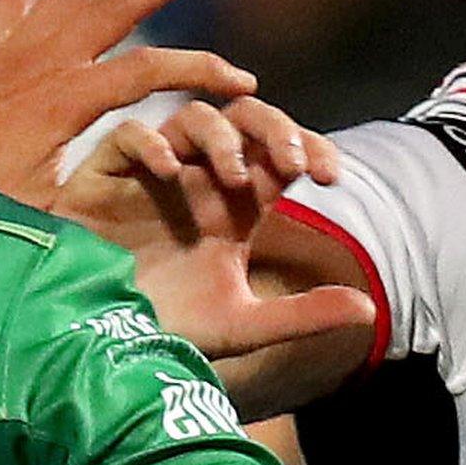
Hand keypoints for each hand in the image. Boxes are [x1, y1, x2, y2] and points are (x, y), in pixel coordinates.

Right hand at [54, 97, 375, 358]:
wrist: (94, 348)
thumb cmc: (167, 330)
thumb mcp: (243, 326)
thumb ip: (303, 315)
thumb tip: (371, 311)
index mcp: (235, 204)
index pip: (280, 152)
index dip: (310, 148)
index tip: (330, 177)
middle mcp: (198, 179)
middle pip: (242, 118)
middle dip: (274, 126)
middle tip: (293, 162)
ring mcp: (152, 173)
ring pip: (191, 115)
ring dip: (220, 136)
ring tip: (234, 178)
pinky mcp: (104, 178)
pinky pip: (126, 134)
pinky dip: (149, 141)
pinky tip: (168, 171)